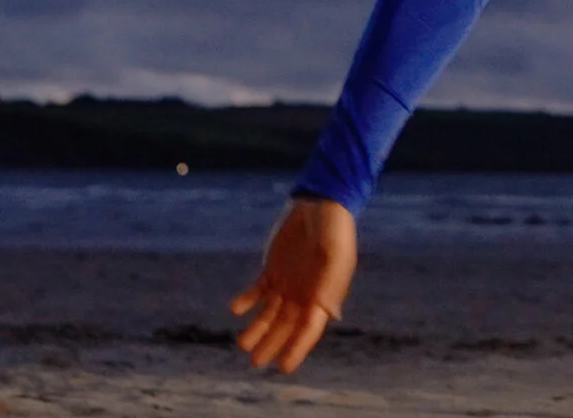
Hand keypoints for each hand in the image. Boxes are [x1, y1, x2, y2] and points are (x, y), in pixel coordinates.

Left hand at [231, 196, 356, 373]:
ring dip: (257, 329)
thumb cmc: (334, 230)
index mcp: (324, 296)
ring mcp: (289, 283)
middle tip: (256, 362)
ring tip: (242, 343)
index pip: (308, 330)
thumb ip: (331, 284)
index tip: (283, 367)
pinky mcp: (274, 270)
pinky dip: (248, 301)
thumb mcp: (336, 255)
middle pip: (286, 326)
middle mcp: (306, 295)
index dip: (297, 349)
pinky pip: (258, 291)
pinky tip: (236, 309)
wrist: (321, 204)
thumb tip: (326, 314)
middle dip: (272, 344)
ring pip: (270, 313)